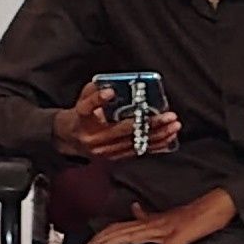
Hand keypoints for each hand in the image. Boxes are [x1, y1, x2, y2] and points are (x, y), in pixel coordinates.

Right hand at [50, 80, 179, 161]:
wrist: (70, 140)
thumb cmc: (82, 115)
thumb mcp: (83, 99)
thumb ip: (96, 91)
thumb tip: (115, 84)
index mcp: (82, 118)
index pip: (88, 107)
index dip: (98, 100)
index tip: (109, 92)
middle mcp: (92, 137)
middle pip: (123, 129)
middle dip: (149, 123)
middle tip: (168, 116)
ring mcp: (104, 150)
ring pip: (134, 143)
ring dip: (157, 135)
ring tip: (173, 126)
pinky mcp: (113, 158)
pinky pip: (137, 152)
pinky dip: (155, 145)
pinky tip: (168, 138)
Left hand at [81, 190, 235, 243]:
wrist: (216, 207)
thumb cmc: (195, 213)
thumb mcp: (168, 214)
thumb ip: (149, 214)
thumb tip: (134, 209)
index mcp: (150, 220)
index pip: (119, 226)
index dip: (102, 236)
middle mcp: (153, 224)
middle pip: (119, 231)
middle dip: (99, 242)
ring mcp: (163, 231)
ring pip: (131, 237)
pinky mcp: (175, 240)